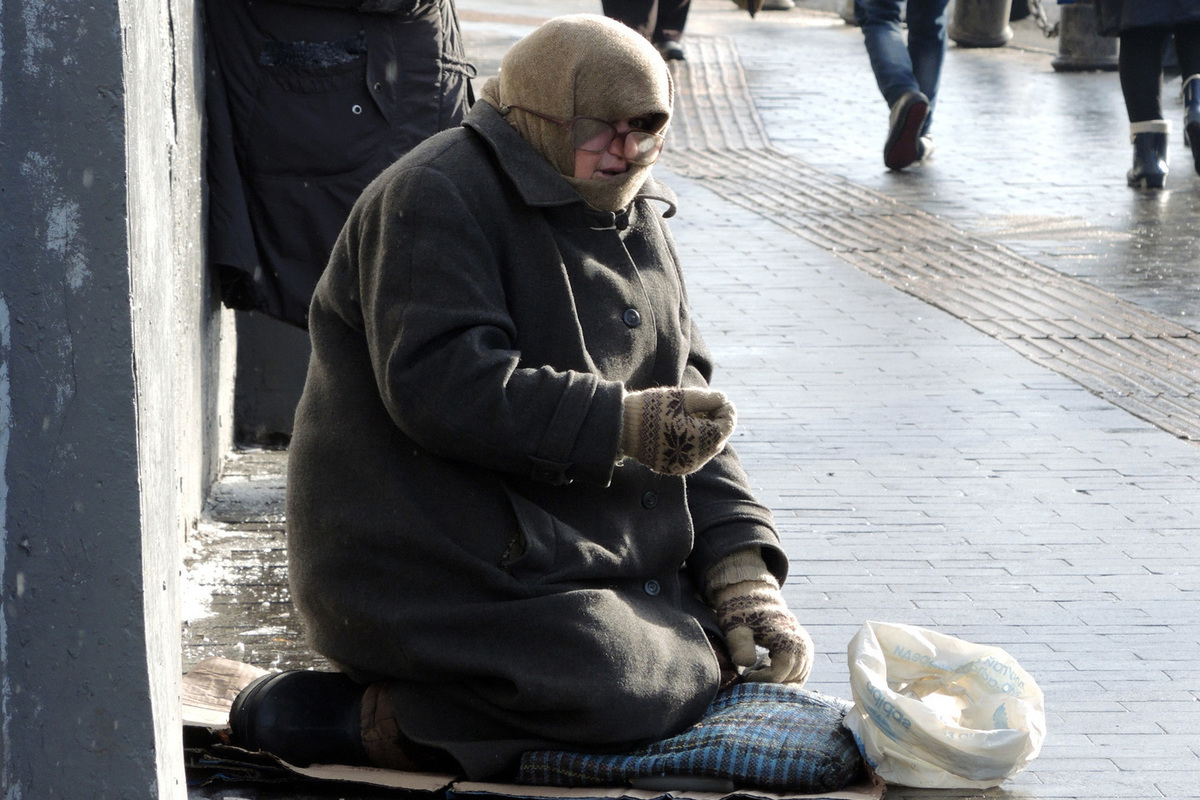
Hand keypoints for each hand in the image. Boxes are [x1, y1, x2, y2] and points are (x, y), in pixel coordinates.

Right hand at [620, 387, 735, 475]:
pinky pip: (692, 456)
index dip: (728, 411)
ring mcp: (686, 465)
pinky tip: (683, 430)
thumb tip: (723, 400)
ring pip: (706, 449)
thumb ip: (708, 399)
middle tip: (710, 406)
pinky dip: (694, 444)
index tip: (722, 400)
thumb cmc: (653, 409)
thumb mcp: (682, 397)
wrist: (623, 428)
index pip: (727, 425)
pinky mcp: (674, 468)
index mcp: (704, 439)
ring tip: (695, 417)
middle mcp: (698, 457)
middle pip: (718, 439)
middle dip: (717, 422)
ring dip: (706, 434)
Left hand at [712, 579, 813, 683]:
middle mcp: (802, 644)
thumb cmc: (742, 615)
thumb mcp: (736, 629)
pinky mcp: (805, 649)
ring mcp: (806, 647)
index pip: (779, 674)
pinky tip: (767, 671)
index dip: (761, 680)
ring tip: (758, 674)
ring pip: (798, 678)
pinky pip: (800, 673)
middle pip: (791, 679)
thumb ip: (740, 646)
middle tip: (751, 678)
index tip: (745, 675)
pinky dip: (786, 677)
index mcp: (787, 639)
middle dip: (770, 684)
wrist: (753, 598)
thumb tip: (745, 664)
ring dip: (778, 682)